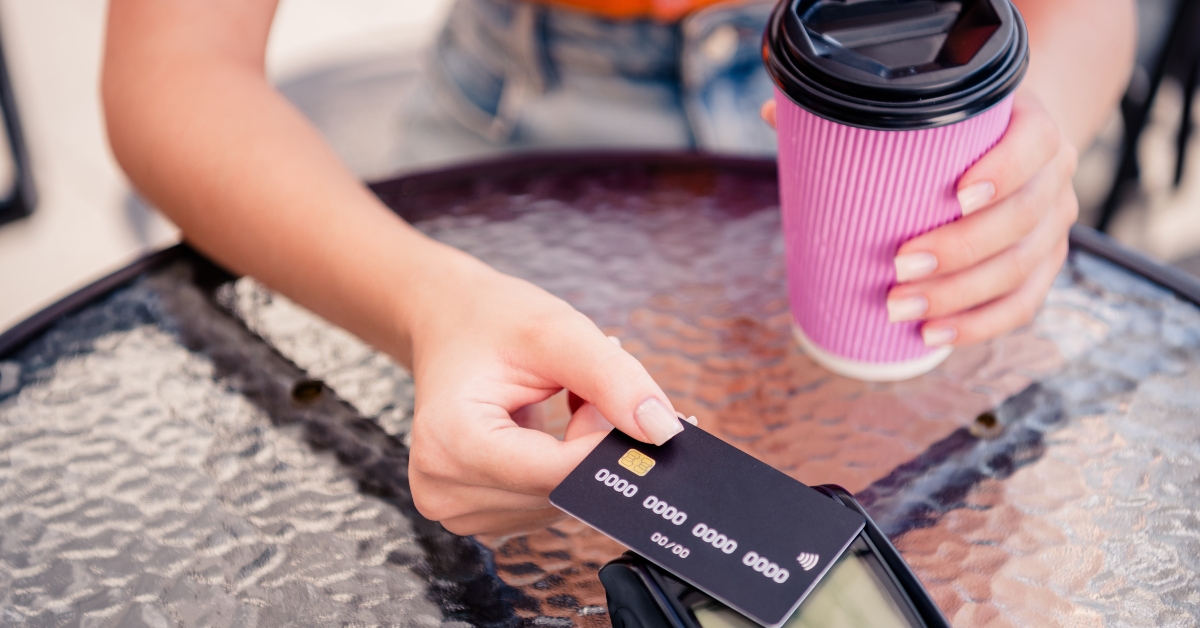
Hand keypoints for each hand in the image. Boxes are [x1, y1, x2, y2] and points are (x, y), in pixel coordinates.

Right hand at [405, 247, 682, 535]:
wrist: (447, 324)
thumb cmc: (492, 321)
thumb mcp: (557, 330)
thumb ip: (614, 379)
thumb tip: (663, 433)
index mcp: (449, 440)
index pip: (554, 471)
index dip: (608, 448)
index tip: (654, 421)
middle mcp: (444, 487)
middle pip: (560, 490)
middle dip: (594, 445)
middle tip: (591, 391)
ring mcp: (459, 510)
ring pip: (563, 502)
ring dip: (582, 455)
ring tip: (567, 401)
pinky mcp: (480, 516)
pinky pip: (550, 504)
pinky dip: (567, 468)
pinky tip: (553, 430)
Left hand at [885, 90, 1076, 345]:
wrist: (1011, 149)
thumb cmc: (956, 132)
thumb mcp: (930, 108)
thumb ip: (867, 109)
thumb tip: (780, 108)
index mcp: (1033, 128)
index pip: (1035, 143)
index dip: (1003, 171)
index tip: (956, 196)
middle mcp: (1054, 176)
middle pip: (1021, 218)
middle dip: (960, 249)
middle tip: (900, 267)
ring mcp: (1053, 225)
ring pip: (1020, 267)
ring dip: (958, 295)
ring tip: (901, 307)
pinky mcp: (1045, 266)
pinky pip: (1022, 304)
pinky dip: (978, 324)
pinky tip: (933, 333)